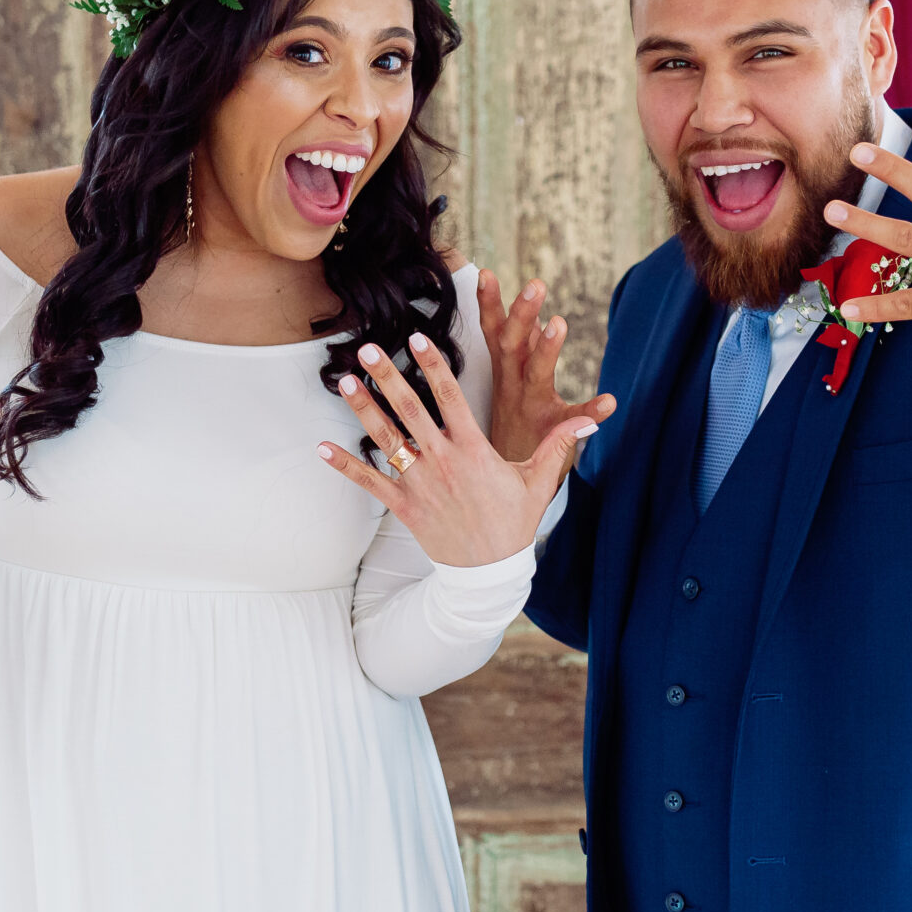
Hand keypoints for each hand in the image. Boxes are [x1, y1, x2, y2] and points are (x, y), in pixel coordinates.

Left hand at [317, 332, 595, 567]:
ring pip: (386, 438)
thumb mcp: (539, 482)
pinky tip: (319, 446)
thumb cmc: (514, 523)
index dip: (433, 364)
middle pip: (410, 409)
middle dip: (387, 376)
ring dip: (363, 409)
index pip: (450, 396)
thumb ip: (559, 445)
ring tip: (343, 382)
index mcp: (474, 449)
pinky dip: (344, 464)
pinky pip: (369, 482)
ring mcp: (420, 483)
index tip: (417, 338)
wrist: (488, 573)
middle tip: (366, 348)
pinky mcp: (403, 506)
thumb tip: (592, 419)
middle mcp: (442, 461)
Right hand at [476, 268, 615, 463]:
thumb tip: (533, 316)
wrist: (502, 489)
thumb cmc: (509, 431)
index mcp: (504, 375)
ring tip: (559, 322)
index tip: (485, 272)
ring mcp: (532, 409)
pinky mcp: (552, 433)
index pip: (495, 333)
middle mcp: (514, 388)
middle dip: (521, 313)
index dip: (489, 304)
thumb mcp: (507, 388)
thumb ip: (520, 352)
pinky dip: (592, 410)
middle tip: (535, 284)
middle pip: (513, 344)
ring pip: (535, 372)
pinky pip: (574, 420)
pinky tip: (610, 401)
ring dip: (547, 347)